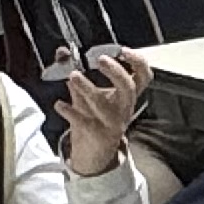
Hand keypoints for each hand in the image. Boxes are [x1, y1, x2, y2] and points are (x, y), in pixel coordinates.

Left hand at [60, 47, 146, 176]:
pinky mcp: (97, 135)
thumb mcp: (89, 94)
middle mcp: (123, 108)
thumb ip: (77, 71)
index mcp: (126, 95)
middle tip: (100, 59)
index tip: (123, 50)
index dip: (138, 62)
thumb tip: (62, 52)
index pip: (143, 76)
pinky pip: (84, 122)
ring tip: (73, 76)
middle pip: (128, 88)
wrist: (96, 153)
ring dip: (88, 88)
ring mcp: (111, 123)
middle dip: (116, 71)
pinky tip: (60, 104)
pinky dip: (71, 112)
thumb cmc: (95, 117)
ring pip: (104, 105)